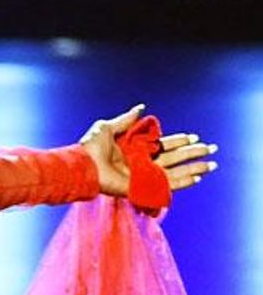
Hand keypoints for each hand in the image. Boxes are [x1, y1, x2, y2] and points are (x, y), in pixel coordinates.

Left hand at [80, 103, 218, 196]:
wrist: (83, 165)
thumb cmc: (90, 147)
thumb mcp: (108, 127)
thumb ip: (126, 119)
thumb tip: (141, 108)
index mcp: (135, 148)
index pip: (163, 144)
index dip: (178, 141)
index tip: (193, 136)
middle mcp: (142, 162)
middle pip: (174, 157)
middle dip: (193, 153)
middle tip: (211, 148)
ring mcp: (144, 175)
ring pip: (176, 171)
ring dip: (194, 167)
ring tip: (212, 164)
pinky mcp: (144, 186)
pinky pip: (168, 184)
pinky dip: (184, 181)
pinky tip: (198, 177)